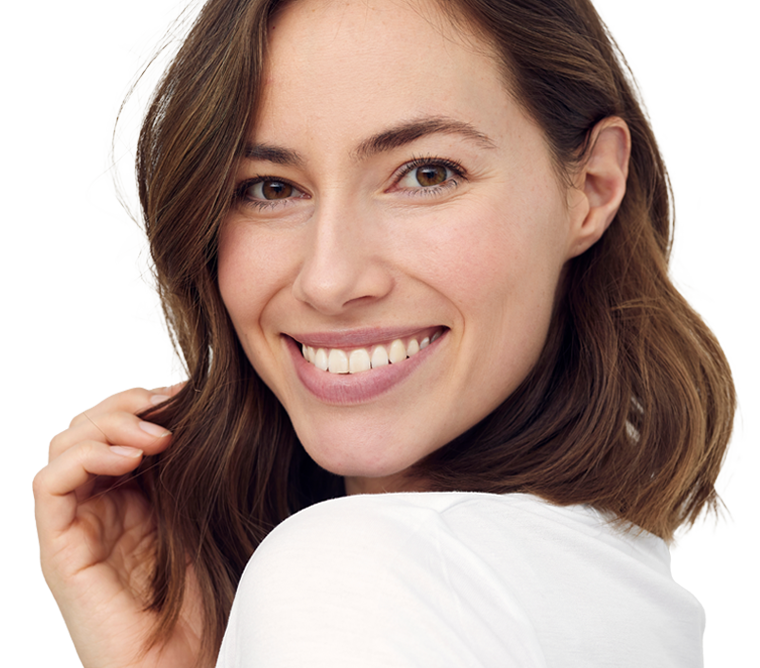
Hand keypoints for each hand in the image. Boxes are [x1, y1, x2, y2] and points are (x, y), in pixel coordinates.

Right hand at [33, 385, 206, 667]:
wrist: (192, 657)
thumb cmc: (208, 593)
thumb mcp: (205, 509)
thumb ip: (191, 464)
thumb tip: (194, 405)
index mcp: (137, 494)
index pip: (120, 427)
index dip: (144, 402)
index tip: (184, 394)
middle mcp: (103, 505)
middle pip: (90, 428)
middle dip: (126, 406)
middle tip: (168, 410)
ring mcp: (81, 525)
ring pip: (66, 446)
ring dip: (108, 425)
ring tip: (155, 438)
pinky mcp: (62, 549)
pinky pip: (49, 485)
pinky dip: (85, 457)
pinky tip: (128, 459)